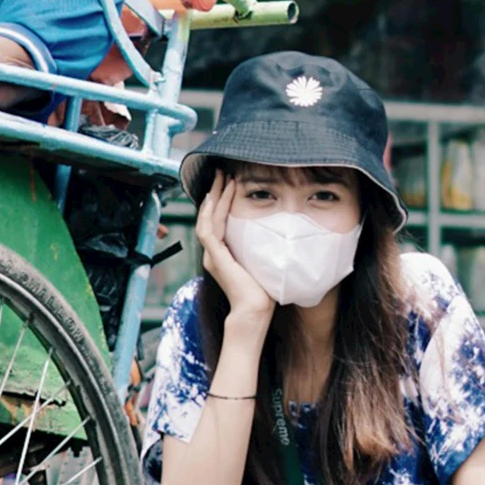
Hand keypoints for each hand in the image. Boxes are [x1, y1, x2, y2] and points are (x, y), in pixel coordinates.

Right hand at [194, 175, 272, 322]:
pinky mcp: (215, 256)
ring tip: (222, 178)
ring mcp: (212, 254)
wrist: (254, 312)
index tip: (228, 183)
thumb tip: (276, 232)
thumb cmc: (261, 292)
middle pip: (208, 215)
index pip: (215, 220)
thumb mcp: (259, 262)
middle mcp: (212, 253)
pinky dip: (215, 210)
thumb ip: (259, 248)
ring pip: (208, 217)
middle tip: (220, 172)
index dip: (220, 201)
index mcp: (220, 254)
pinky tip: (221, 195)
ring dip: (215, 196)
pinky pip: (210, 228)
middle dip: (215, 192)